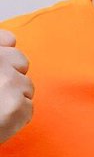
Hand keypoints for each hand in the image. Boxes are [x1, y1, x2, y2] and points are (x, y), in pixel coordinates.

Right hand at [0, 30, 33, 144]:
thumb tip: (10, 41)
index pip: (8, 40)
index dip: (5, 54)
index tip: (1, 67)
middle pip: (21, 61)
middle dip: (12, 76)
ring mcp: (9, 83)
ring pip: (27, 86)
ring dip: (15, 97)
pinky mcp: (18, 106)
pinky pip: (28, 108)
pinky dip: (17, 117)